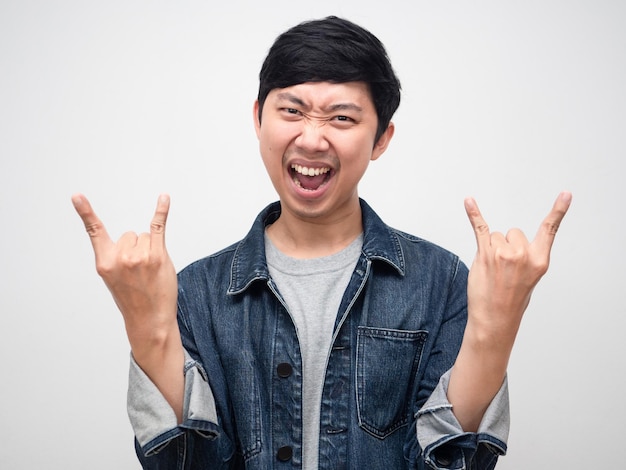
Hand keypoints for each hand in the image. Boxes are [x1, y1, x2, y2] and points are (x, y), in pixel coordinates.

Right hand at [71, 193, 177, 337]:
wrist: (150, 319)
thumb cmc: (134, 299)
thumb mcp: (113, 279)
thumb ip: (115, 257)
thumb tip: (131, 239)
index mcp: (105, 262)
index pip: (94, 232)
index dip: (85, 212)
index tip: (77, 196)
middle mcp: (120, 258)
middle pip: (130, 235)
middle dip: (137, 248)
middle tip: (141, 272)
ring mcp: (139, 256)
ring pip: (145, 236)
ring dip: (150, 249)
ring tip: (151, 271)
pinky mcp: (157, 255)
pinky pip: (158, 226)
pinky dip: (161, 210)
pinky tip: (163, 198)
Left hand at [464, 191, 571, 341]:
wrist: (494, 319)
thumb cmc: (511, 300)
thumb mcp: (529, 278)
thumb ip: (526, 257)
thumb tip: (510, 241)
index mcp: (539, 260)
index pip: (549, 230)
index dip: (558, 211)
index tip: (566, 194)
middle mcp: (523, 255)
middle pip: (513, 232)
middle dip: (506, 246)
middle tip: (503, 270)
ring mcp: (504, 253)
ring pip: (495, 236)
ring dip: (491, 249)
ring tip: (492, 270)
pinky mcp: (485, 254)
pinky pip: (480, 227)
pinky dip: (473, 213)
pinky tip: (469, 201)